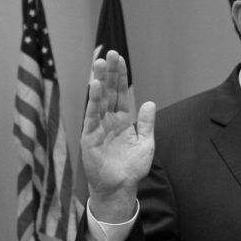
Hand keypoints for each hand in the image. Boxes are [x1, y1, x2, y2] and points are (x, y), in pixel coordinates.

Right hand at [82, 50, 155, 222]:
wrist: (121, 186)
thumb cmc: (132, 167)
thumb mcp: (146, 143)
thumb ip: (146, 123)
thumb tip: (150, 102)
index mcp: (123, 119)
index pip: (121, 93)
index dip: (121, 77)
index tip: (120, 59)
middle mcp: (109, 120)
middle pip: (110, 92)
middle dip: (110, 73)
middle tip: (111, 54)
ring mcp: (98, 126)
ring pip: (99, 99)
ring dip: (99, 81)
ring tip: (99, 63)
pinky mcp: (90, 136)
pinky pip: (92, 116)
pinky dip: (94, 101)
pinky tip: (95, 86)